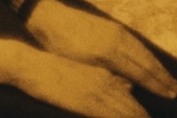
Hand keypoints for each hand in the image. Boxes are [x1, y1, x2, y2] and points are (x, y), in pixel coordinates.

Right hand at [0, 36, 152, 117]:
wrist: (31, 64)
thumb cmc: (55, 67)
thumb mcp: (86, 68)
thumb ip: (109, 77)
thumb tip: (129, 86)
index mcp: (105, 73)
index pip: (134, 98)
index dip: (144, 114)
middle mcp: (105, 82)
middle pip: (135, 109)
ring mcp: (96, 93)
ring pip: (127, 113)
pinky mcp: (86, 104)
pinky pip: (111, 116)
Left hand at [26, 0, 176, 101]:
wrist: (48, 16)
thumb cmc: (59, 46)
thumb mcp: (80, 66)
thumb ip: (106, 75)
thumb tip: (131, 87)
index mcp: (109, 52)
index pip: (140, 72)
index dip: (157, 86)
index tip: (171, 96)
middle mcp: (117, 39)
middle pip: (147, 62)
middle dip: (164, 78)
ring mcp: (116, 30)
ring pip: (144, 51)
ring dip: (159, 66)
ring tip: (172, 79)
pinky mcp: (112, 26)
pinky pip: (137, 42)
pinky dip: (148, 54)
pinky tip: (152, 61)